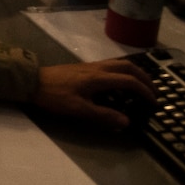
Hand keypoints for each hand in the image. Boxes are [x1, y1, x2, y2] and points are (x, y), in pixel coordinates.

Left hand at [30, 57, 154, 129]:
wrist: (30, 81)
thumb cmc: (54, 95)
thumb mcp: (78, 109)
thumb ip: (103, 115)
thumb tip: (127, 122)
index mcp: (99, 78)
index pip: (130, 81)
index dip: (145, 91)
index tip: (154, 103)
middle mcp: (97, 68)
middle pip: (128, 66)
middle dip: (144, 78)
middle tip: (154, 91)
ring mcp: (90, 65)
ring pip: (119, 63)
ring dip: (134, 72)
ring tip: (141, 85)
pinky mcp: (83, 67)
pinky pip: (110, 64)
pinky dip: (122, 71)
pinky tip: (119, 81)